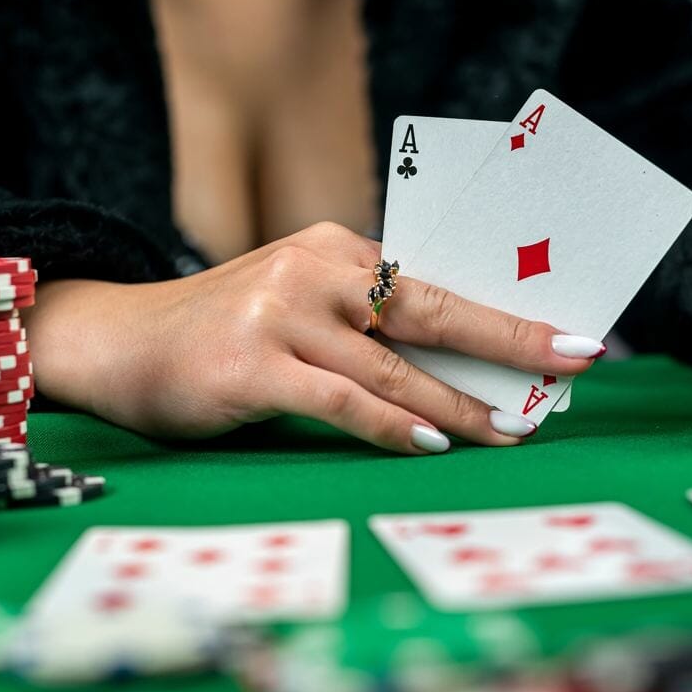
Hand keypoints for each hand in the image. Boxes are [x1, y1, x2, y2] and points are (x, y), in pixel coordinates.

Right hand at [24, 223, 603, 453]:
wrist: (117, 342)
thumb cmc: (219, 335)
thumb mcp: (295, 309)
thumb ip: (363, 328)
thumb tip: (462, 374)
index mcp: (330, 248)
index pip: (433, 280)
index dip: (504, 310)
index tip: (566, 334)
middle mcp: (309, 269)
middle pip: (429, 308)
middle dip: (509, 340)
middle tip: (574, 364)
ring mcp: (277, 314)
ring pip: (391, 364)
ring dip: (460, 403)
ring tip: (513, 430)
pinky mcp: (250, 365)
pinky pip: (339, 399)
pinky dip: (390, 423)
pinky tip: (431, 443)